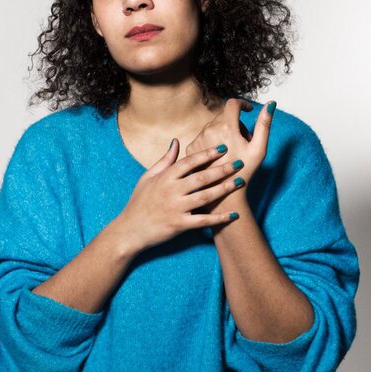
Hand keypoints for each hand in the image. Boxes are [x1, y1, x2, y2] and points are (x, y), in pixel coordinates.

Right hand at [112, 139, 247, 254]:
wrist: (130, 230)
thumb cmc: (139, 202)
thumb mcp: (148, 177)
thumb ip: (164, 160)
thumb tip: (176, 141)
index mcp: (165, 177)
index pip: (189, 162)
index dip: (207, 154)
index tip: (223, 148)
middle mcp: (171, 191)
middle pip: (201, 178)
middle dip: (222, 170)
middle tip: (239, 163)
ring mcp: (176, 208)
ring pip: (205, 197)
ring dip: (224, 189)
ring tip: (240, 182)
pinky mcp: (179, 225)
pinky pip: (203, 221)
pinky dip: (219, 218)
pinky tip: (233, 215)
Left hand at [183, 98, 274, 211]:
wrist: (223, 195)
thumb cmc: (245, 172)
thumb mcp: (259, 148)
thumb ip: (265, 123)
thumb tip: (271, 103)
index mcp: (226, 127)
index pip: (233, 104)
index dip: (242, 104)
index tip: (248, 110)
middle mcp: (208, 130)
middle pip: (224, 117)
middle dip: (235, 123)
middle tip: (243, 141)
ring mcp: (198, 139)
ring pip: (212, 127)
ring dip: (222, 133)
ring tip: (230, 152)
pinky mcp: (191, 148)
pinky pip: (203, 137)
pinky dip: (211, 142)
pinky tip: (218, 157)